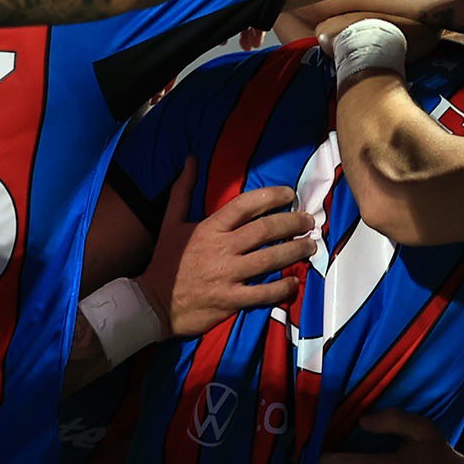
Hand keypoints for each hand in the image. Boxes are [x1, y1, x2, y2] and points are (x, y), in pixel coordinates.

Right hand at [148, 179, 309, 335]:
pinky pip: (264, 293)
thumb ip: (183, 190)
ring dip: (295, 250)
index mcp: (210, 228)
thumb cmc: (166, 261)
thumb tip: (190, 160)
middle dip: (293, 223)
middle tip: (309, 221)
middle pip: (265, 230)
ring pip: (270, 259)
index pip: (246, 205)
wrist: (153, 303)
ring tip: (310, 245)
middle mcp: (221, 249)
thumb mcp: (170, 222)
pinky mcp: (231, 300)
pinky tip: (294, 281)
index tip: (289, 195)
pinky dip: (283, 287)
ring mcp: (228, 275)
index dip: (272, 196)